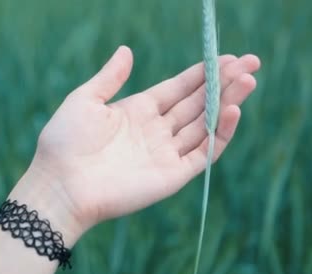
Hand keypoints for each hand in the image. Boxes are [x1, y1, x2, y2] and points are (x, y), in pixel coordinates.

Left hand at [12, 46, 260, 240]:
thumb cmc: (65, 142)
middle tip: (251, 62)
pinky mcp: (172, 175)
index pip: (179, 89)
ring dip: (228, 102)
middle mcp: (155, 131)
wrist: (60, 185)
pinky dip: (221, 133)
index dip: (202, 73)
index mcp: (137, 111)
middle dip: (224, 83)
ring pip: (206, 124)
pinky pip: (204, 153)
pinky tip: (233, 110)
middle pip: (198, 103)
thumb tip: (126, 50)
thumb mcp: (84, 100)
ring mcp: (166, 153)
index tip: (227, 56)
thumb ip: (109, 77)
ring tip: (248, 79)